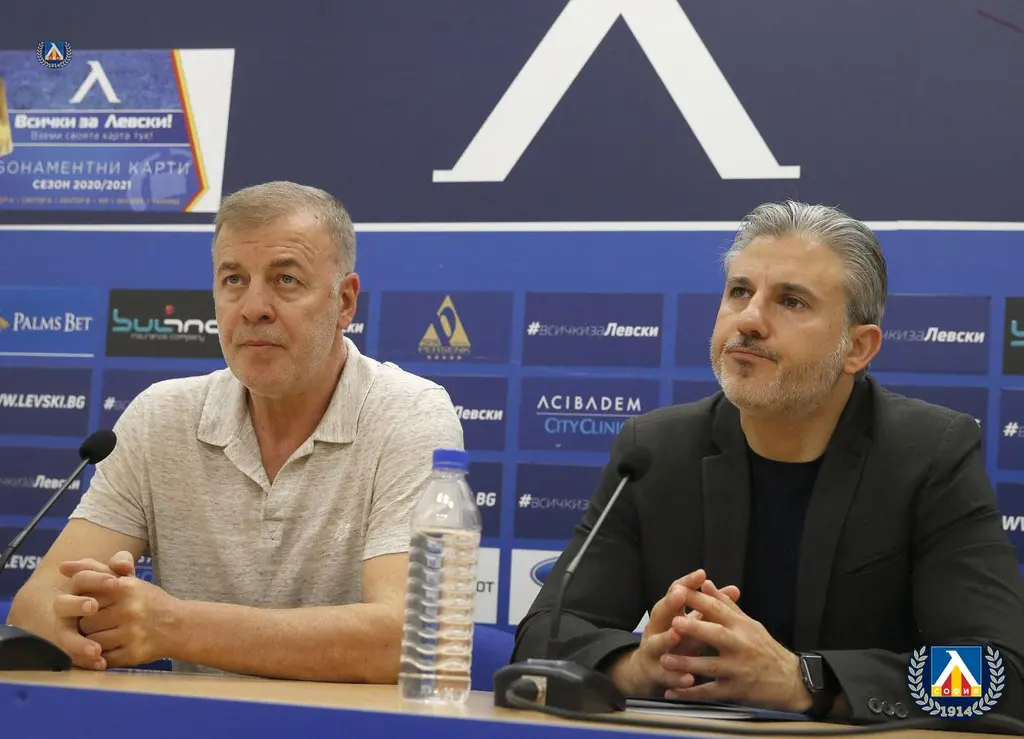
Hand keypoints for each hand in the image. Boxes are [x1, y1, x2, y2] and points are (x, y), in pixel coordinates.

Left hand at [77, 572, 178, 668]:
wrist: (179, 625)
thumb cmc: (146, 601)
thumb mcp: (127, 580)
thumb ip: (95, 569)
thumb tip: (62, 567)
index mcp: (126, 587)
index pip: (85, 597)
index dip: (85, 604)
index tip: (93, 607)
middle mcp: (129, 609)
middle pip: (85, 622)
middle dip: (88, 624)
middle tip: (101, 623)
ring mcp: (132, 633)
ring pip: (91, 642)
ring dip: (93, 642)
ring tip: (106, 636)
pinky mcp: (134, 654)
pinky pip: (103, 659)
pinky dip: (103, 658)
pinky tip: (112, 649)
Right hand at [607, 569, 739, 695]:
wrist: (649, 670)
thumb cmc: (677, 641)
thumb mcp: (694, 624)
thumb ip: (711, 608)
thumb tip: (734, 589)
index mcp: (668, 613)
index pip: (676, 593)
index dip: (687, 583)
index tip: (701, 574)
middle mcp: (656, 628)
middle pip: (661, 612)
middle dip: (670, 603)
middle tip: (680, 595)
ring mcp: (652, 650)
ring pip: (656, 643)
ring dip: (665, 638)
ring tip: (675, 635)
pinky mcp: (653, 672)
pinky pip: (664, 674)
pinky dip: (675, 676)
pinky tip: (688, 678)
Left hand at [661, 585, 811, 711]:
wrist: (791, 681)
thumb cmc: (765, 648)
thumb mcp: (750, 623)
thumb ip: (725, 605)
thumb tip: (705, 583)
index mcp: (741, 626)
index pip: (718, 609)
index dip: (698, 600)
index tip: (677, 591)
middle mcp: (740, 646)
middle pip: (716, 635)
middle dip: (694, 629)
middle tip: (673, 623)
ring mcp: (738, 669)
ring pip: (710, 666)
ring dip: (686, 663)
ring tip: (665, 660)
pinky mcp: (735, 690)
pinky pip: (710, 692)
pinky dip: (690, 693)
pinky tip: (673, 691)